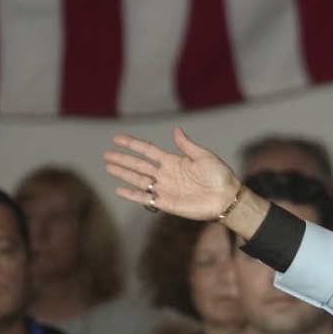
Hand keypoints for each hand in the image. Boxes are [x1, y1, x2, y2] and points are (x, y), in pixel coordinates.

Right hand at [103, 127, 262, 235]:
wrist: (227, 199)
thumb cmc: (220, 176)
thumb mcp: (204, 156)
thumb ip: (187, 145)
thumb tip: (176, 129)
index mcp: (174, 161)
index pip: (148, 150)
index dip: (133, 144)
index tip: (117, 138)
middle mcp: (166, 174)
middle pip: (139, 164)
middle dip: (122, 159)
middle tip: (105, 154)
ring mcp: (165, 189)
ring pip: (139, 179)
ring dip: (123, 174)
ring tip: (108, 167)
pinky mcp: (167, 203)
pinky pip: (145, 198)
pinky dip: (132, 195)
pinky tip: (119, 190)